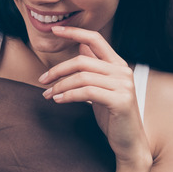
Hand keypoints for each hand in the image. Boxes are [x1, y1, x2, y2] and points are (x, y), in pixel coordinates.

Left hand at [38, 26, 150, 165]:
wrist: (129, 142)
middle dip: (58, 70)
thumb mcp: (101, 87)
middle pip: (82, 60)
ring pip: (82, 77)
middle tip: (42, 80)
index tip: (55, 29)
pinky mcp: (120, 100)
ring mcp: (124, 85)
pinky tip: (59, 101)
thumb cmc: (112, 114)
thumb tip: (81, 44)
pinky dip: (69, 95)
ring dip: (60, 86)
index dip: (74, 32)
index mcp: (118, 64)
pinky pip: (87, 92)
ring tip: (49, 95)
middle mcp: (123, 71)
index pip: (95, 39)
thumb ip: (93, 66)